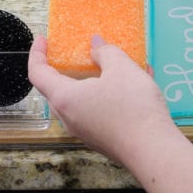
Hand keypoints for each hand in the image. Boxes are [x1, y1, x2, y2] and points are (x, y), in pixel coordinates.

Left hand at [28, 34, 174, 165]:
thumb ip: (105, 52)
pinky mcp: (101, 139)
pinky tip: (133, 84)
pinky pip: (96, 111)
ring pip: (80, 100)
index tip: (43, 40)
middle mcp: (68, 117)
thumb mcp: (121, 68)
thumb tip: (96, 45)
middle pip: (56, 89)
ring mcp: (84, 131)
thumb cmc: (132, 107)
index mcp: (64, 98)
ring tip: (111, 64)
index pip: (37, 73)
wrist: (155, 153)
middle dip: (64, 68)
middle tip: (76, 52)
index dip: (36, 53)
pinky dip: (106, 94)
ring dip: (91, 80)